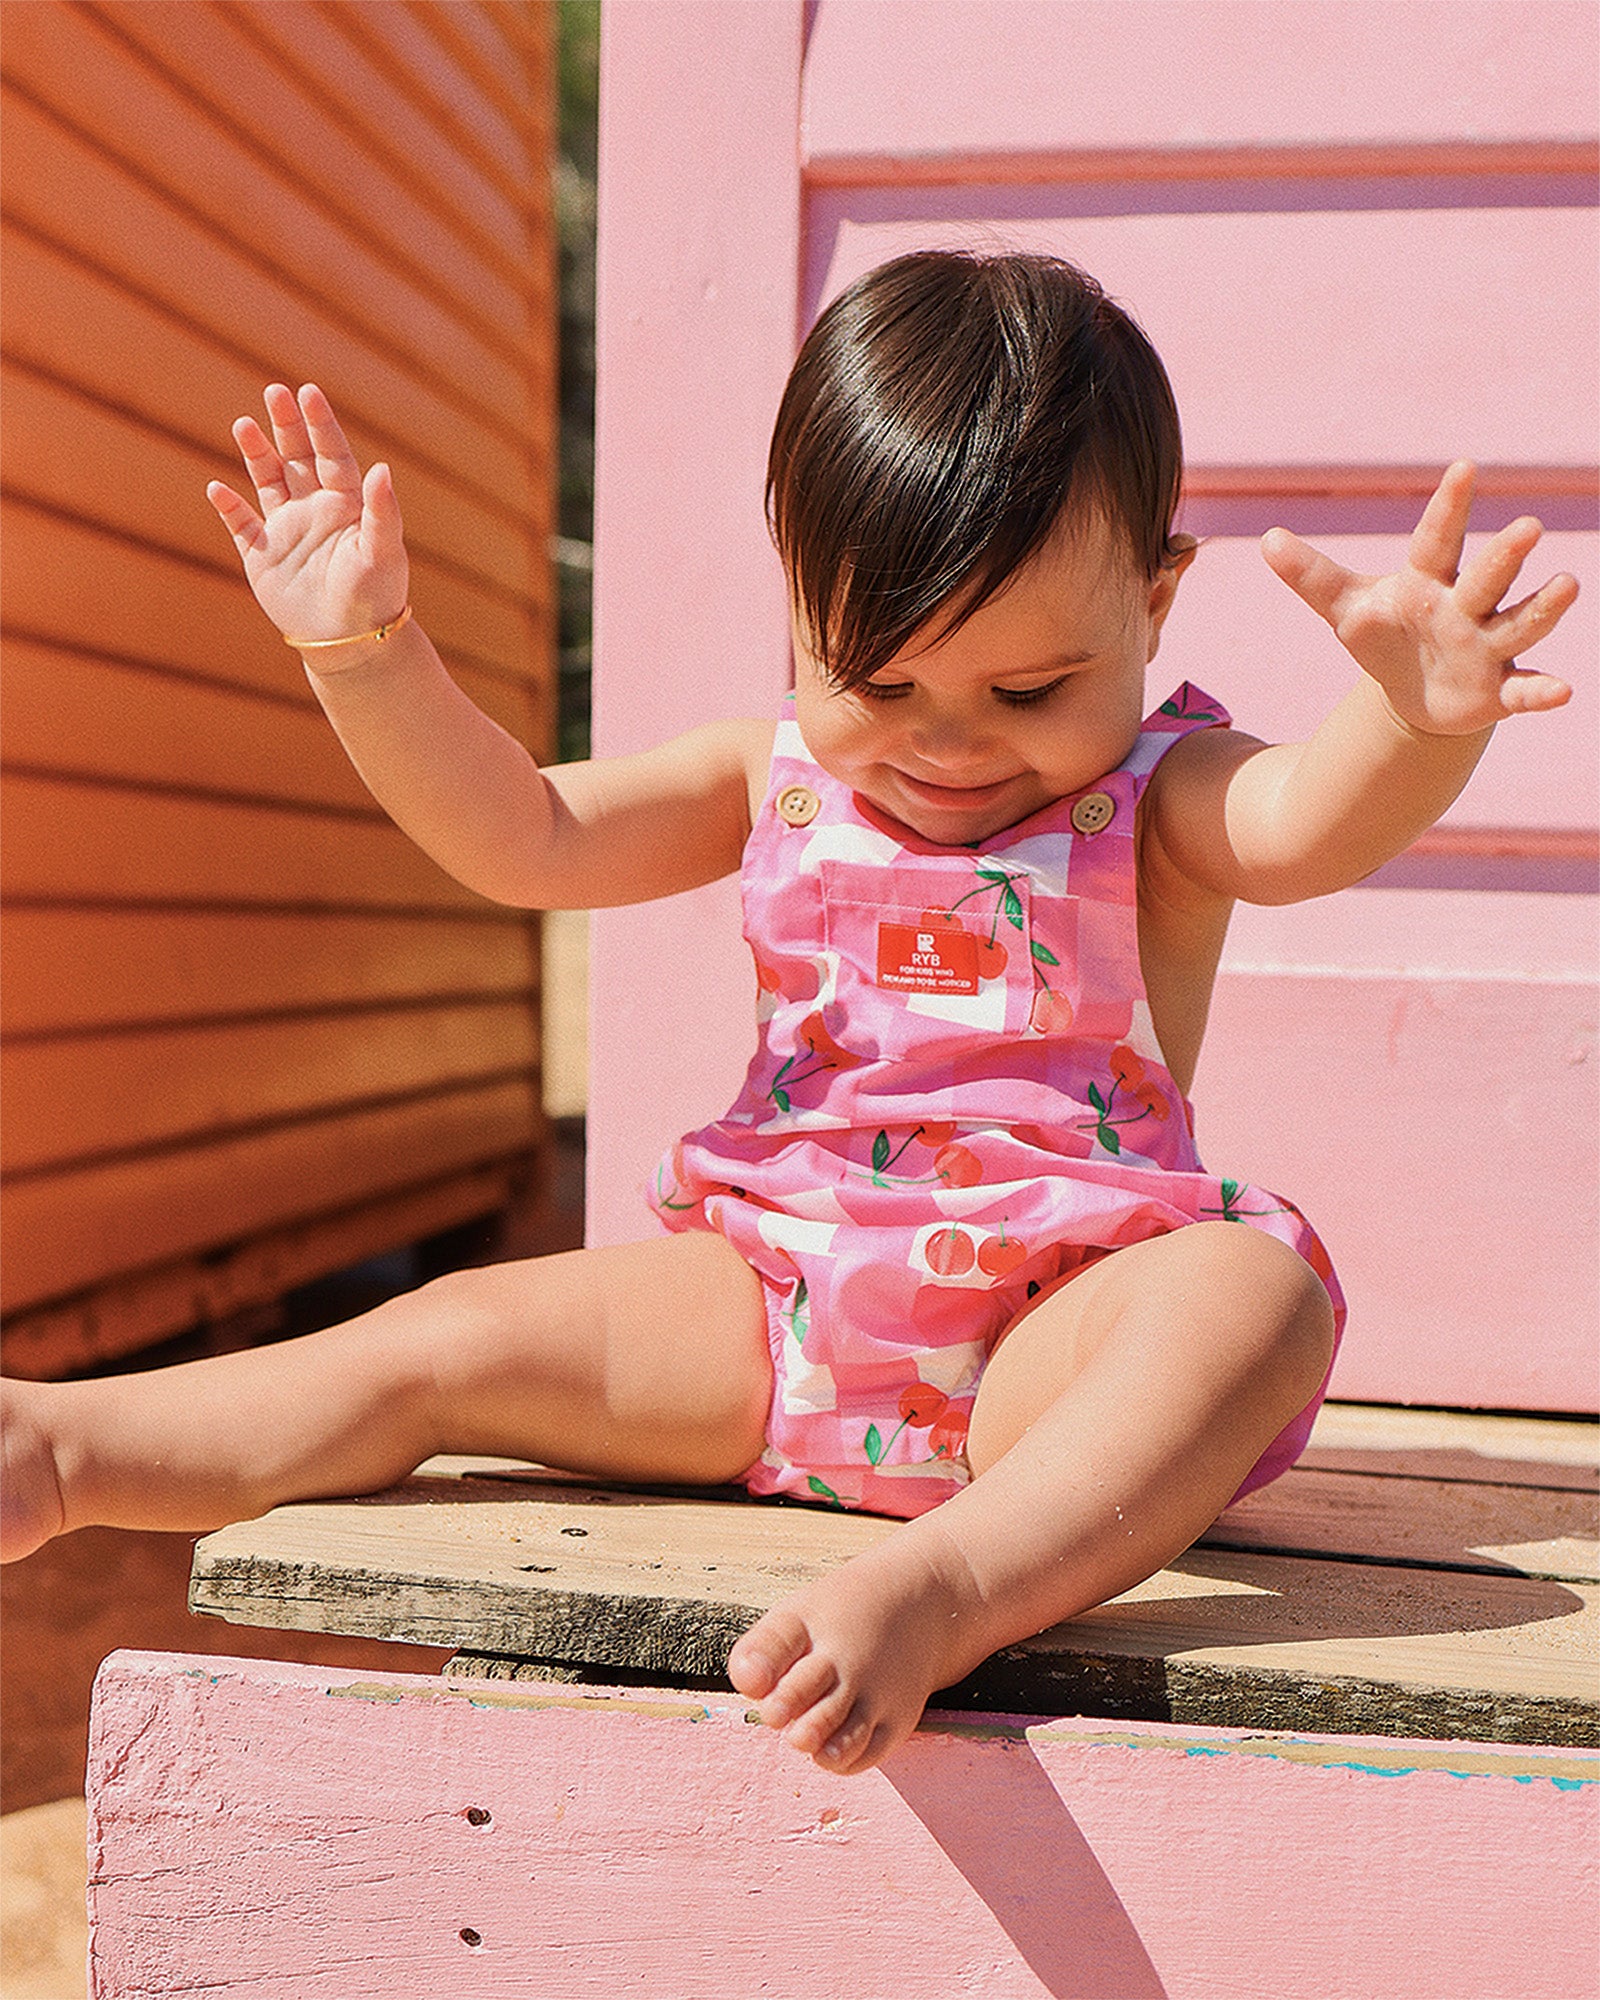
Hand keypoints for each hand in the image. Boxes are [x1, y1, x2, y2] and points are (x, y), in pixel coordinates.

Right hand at [207, 383, 408, 650]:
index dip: (320, 424)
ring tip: (243, 424)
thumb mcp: (383, 552)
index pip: (331, 454)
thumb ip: (383, 511)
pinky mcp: (264, 557)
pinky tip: (217, 488)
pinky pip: (242, 526)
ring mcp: (288, 531)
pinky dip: (229, 508)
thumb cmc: (376, 597)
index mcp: (346, 505)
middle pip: (297, 458)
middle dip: (286, 425)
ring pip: (268, 482)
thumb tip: (383, 468)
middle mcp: (315, 510)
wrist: (352, 643)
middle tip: (274, 392)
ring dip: (256, 454)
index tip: (308, 393)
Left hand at [1261, 462, 1576, 735]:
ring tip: (1568, 583)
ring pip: (1519, 623)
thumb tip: (1267, 539)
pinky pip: (1525, 690)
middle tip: (1528, 525)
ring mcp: (1487, 647)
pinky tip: (1564, 692)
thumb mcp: (1344, 609)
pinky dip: (1543, 692)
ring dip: (1543, 607)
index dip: (1449, 505)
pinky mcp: (1498, 690)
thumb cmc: (1385, 637)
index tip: (1464, 467)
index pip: (1438, 538)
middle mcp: (1466, 606)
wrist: (1411, 694)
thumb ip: (1311, 576)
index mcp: (1429, 579)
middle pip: (1488, 577)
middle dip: (1506, 555)